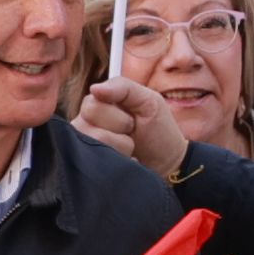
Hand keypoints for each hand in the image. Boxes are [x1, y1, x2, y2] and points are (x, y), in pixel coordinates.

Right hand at [73, 75, 188, 182]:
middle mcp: (84, 125)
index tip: (132, 118)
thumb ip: (123, 87)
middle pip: (88, 125)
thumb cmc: (158, 130)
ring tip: (130, 147)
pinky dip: (121, 160)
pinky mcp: (91, 167)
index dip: (117, 116)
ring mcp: (85, 148)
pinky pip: (97, 162)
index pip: (90, 106)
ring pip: (95, 143)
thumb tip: (94, 88)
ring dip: (122, 146)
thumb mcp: (148, 100)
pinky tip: (126, 160)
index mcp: (96, 104)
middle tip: (131, 132)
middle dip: (120, 129)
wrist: (169, 164)